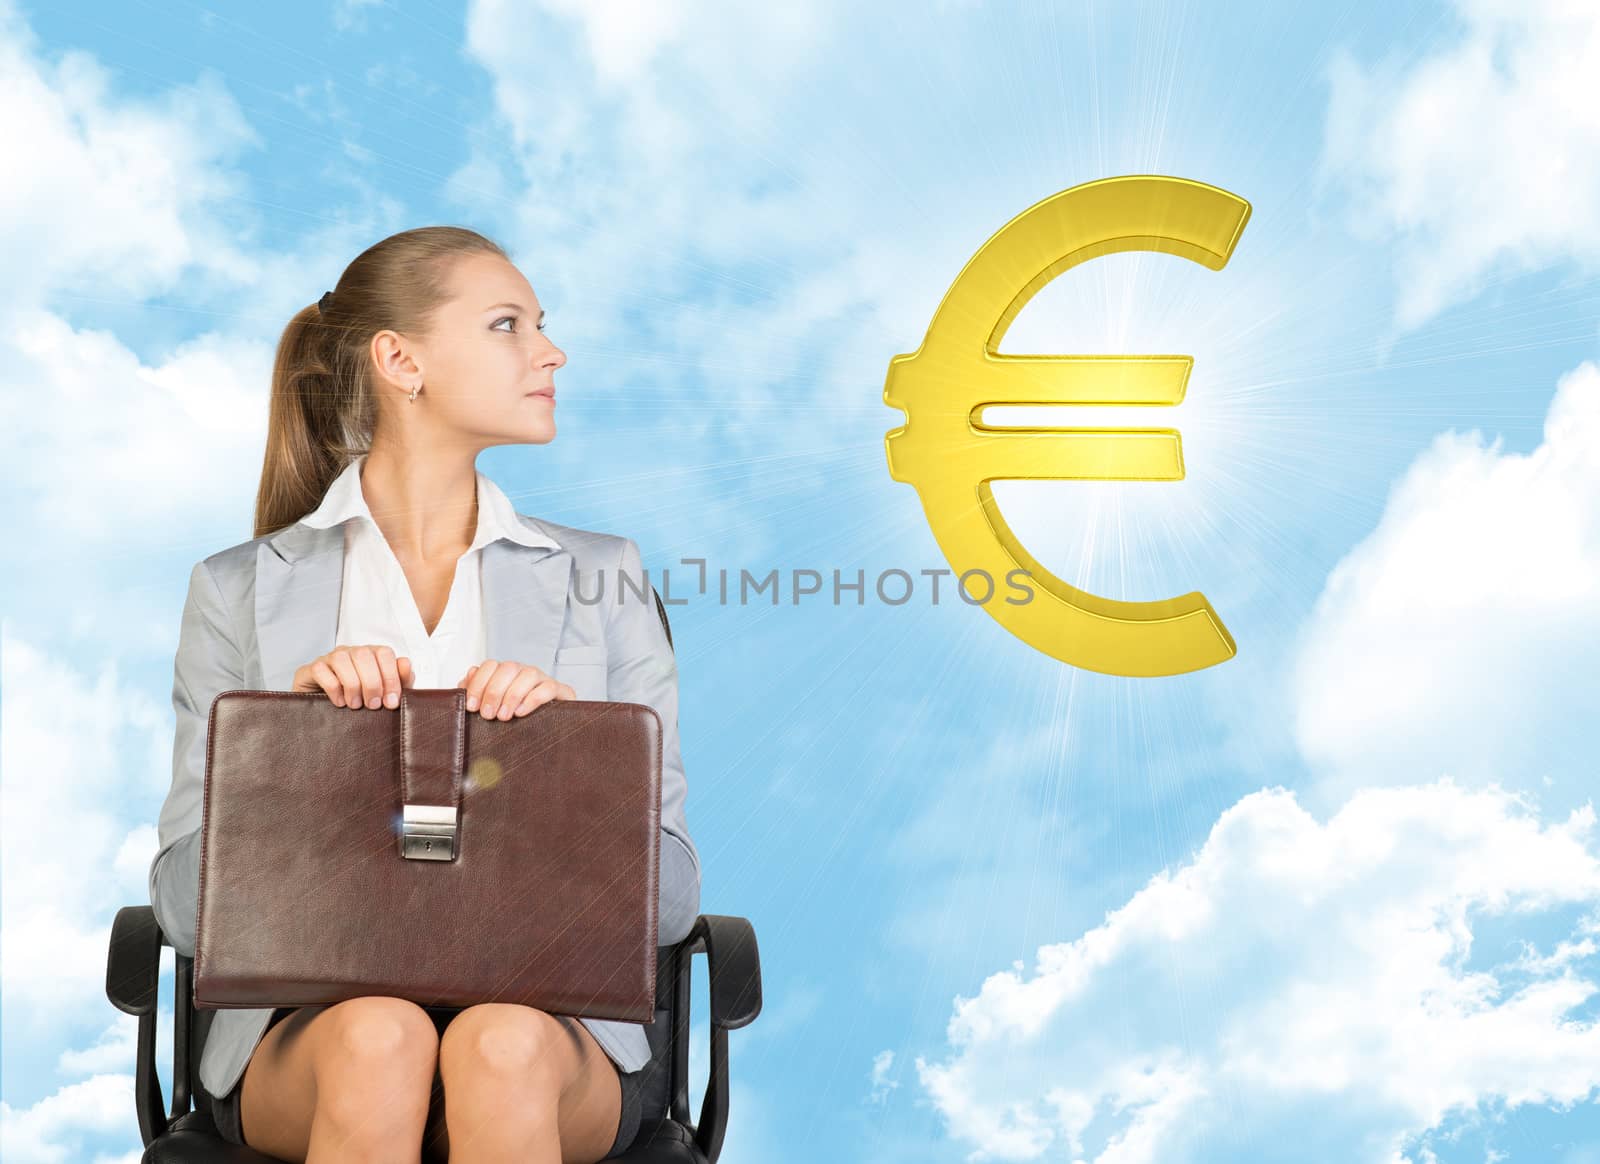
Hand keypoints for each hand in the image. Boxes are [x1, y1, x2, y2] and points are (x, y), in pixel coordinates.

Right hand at [292, 644, 412, 709]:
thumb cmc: (360, 699)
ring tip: (356, 705)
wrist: (325, 711)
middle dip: (372, 683)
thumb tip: (406, 664)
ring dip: (352, 684)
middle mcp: (351, 652)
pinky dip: (333, 687)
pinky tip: (339, 702)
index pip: (385, 653)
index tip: (391, 702)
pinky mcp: (312, 668)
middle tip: (373, 705)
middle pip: (364, 655)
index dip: (391, 677)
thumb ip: (400, 680)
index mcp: (371, 654)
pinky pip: (321, 670)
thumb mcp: (384, 693)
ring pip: (342, 659)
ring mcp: (330, 658)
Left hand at [457, 658, 574, 719]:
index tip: (472, 706)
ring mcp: (543, 680)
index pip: (490, 665)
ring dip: (513, 695)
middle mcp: (524, 672)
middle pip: (508, 668)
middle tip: (488, 715)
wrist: (549, 733)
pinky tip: (521, 712)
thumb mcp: (490, 708)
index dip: (478, 684)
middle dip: (494, 692)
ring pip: (529, 674)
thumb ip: (475, 693)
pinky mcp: (560, 691)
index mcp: (506, 673)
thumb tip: (467, 678)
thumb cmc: (514, 719)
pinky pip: (549, 687)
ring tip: (504, 716)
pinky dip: (533, 699)